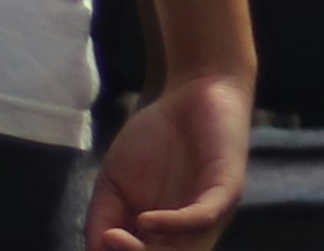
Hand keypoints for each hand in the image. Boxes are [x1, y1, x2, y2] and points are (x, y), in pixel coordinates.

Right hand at [86, 69, 250, 250]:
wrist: (194, 89)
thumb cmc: (155, 136)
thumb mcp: (114, 181)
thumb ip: (102, 216)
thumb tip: (96, 249)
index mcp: (163, 234)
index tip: (99, 240)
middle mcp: (188, 231)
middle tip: (108, 241)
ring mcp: (208, 212)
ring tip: (117, 238)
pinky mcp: (227, 190)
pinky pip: (203, 218)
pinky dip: (176, 226)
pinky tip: (146, 220)